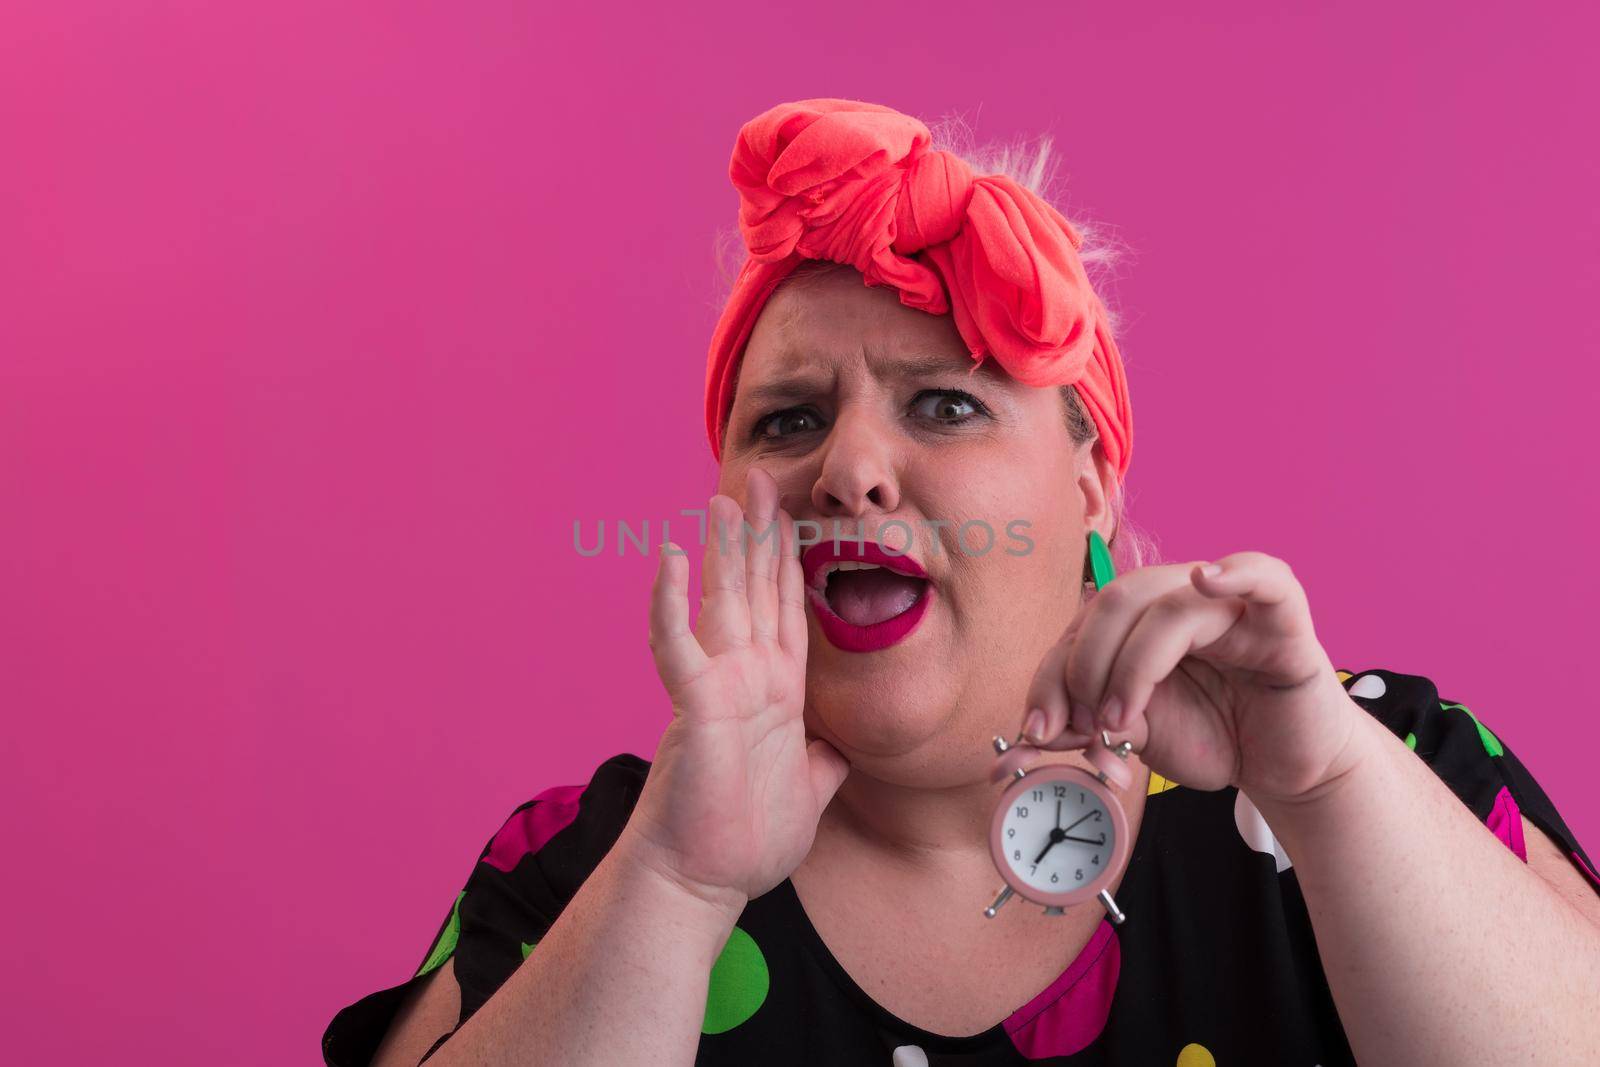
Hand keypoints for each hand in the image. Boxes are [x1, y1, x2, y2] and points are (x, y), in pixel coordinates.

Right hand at [624, 468, 850, 915]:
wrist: (702, 879)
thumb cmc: (743, 839)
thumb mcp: (808, 792)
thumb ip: (824, 763)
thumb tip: (840, 749)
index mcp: (775, 691)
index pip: (785, 611)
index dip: (789, 563)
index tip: (791, 519)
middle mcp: (746, 678)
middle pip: (755, 590)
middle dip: (760, 535)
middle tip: (760, 480)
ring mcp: (717, 687)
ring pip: (720, 601)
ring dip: (720, 550)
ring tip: (721, 499)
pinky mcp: (694, 705)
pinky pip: (677, 644)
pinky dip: (668, 601)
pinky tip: (666, 558)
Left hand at [1021, 552, 1364, 805]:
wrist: (1285, 768)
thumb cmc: (1215, 735)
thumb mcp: (1138, 735)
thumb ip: (1088, 727)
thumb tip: (1024, 742)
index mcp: (1140, 616)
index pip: (1081, 625)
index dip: (1050, 675)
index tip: (1038, 730)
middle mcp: (1180, 597)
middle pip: (1114, 603)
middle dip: (1083, 667)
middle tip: (1084, 726)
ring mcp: (1231, 604)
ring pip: (1167, 607)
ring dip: (1131, 666)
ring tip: (1124, 721)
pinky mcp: (1283, 621)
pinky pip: (1263, 578)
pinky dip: (1234, 572)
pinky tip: (1206, 580)